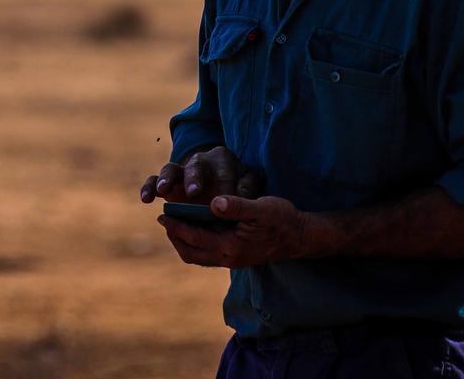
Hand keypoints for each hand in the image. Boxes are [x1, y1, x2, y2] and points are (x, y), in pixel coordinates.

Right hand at [139, 145, 262, 203]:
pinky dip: (149, 187)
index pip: (224, 170)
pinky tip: (145, 199)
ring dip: (166, 179)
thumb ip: (248, 187)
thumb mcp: (248, 183)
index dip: (224, 186)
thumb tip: (241, 195)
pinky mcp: (167, 182)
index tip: (223, 199)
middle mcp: (200, 161)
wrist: (220, 187)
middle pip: (196, 166)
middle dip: (194, 179)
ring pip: (171, 169)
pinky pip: (154, 181)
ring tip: (162, 191)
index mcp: (223, 158)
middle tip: (193, 193)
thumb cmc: (237, 186)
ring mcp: (181, 171)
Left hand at [157, 195, 307, 267]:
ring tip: (175, 226)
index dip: (177, 226)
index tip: (162, 214)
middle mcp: (229, 258)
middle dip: (175, 236)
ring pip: (198, 257)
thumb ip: (237, 206)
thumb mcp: (261, 208)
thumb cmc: (282, 219)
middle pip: (191, 252)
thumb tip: (213, 203)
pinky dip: (196, 245)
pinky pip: (208, 256)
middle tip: (164, 220)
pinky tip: (197, 230)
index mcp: (232, 246)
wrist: (300, 237)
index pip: (195, 237)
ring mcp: (233, 261)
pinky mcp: (237, 259)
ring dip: (184, 243)